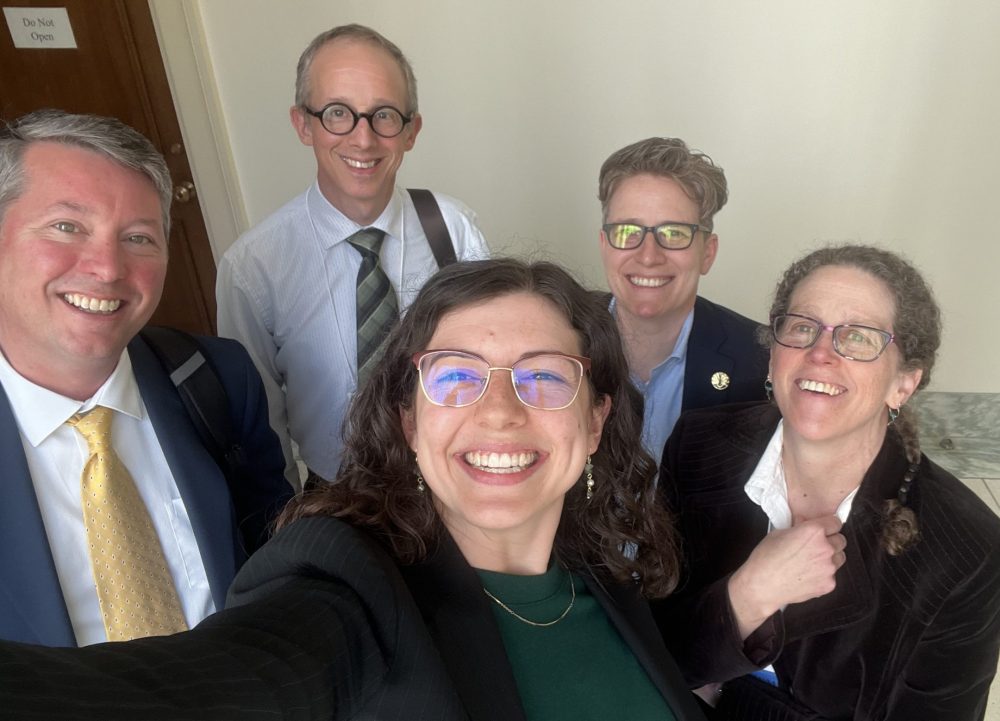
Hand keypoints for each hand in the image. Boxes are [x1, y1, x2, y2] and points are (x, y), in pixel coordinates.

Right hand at [728, 515, 845, 638]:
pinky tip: (808, 575)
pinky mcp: (829, 584)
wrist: (762, 585)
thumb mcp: (779, 533)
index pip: (835, 522)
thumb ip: (798, 527)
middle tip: (814, 546)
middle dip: (830, 541)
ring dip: (830, 557)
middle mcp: (825, 548)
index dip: (828, 525)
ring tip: (811, 562)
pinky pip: (832, 575)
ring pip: (840, 557)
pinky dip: (823, 574)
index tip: (823, 528)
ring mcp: (829, 568)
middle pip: (841, 540)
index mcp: (813, 531)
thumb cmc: (766, 558)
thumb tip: (804, 522)